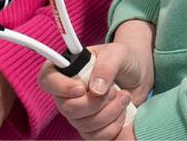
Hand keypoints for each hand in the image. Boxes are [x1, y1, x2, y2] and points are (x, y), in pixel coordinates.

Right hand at [38, 21, 154, 139]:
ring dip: (110, 113)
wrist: (138, 77)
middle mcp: (66, 93)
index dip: (61, 87)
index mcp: (66, 69)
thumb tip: (96, 89)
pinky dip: (113, 127)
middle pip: (67, 108)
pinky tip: (122, 112)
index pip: (47, 80)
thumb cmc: (123, 60)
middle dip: (96, 103)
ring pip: (84, 124)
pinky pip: (95, 136)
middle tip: (114, 90)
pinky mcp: (90, 127)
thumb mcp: (117, 54)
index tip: (81, 88)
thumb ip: (105, 67)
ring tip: (123, 97)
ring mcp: (77, 112)